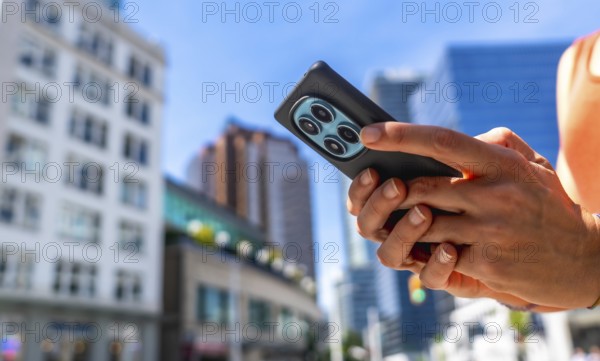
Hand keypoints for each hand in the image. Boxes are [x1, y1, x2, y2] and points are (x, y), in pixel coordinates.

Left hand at [358, 123, 599, 308]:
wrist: (582, 259)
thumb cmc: (546, 206)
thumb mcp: (531, 165)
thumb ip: (495, 144)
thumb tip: (448, 141)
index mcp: (501, 164)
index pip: (441, 141)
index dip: (400, 135)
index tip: (369, 133)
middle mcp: (495, 194)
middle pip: (421, 187)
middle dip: (393, 192)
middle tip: (382, 190)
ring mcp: (490, 230)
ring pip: (423, 222)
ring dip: (405, 223)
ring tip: (402, 219)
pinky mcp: (487, 263)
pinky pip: (438, 254)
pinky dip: (427, 250)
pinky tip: (429, 247)